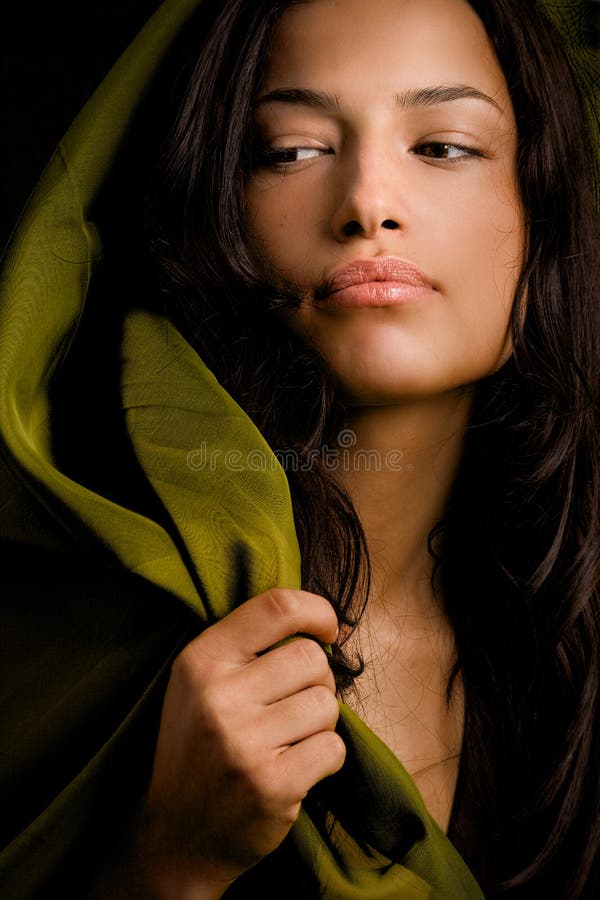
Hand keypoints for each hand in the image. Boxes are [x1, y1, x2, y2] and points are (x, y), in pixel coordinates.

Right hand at [139, 589, 344, 896]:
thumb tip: (317, 621)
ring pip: (326, 704)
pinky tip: (296, 769)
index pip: (276, 606)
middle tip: (295, 707)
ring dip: (320, 724)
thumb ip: (246, 646)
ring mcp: (243, 742)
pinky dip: (326, 758)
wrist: (176, 837)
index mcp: (200, 660)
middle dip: (317, 681)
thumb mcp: (199, 684)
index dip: (315, 610)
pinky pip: (333, 748)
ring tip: (288, 741)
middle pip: (311, 658)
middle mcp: (218, 696)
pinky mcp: (271, 784)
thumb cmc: (200, 747)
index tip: (326, 630)